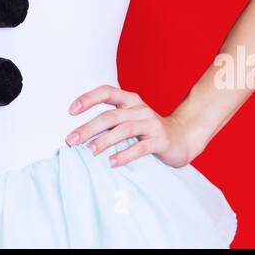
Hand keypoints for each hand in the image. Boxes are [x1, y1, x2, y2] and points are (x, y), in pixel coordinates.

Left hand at [66, 85, 208, 168]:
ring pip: (124, 129)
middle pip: (111, 115)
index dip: (88, 98)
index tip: (71, 111)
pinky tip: (112, 162)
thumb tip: (79, 135)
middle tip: (71, 140)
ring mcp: (151, 123)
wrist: (183, 137)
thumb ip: (110, 122)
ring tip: (90, 151)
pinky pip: (141, 147)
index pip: (107, 92)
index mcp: (130, 100)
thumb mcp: (130, 119)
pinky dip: (125, 154)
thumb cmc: (148, 130)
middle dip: (88, 127)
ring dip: (104, 140)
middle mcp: (140, 109)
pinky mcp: (161, 140)